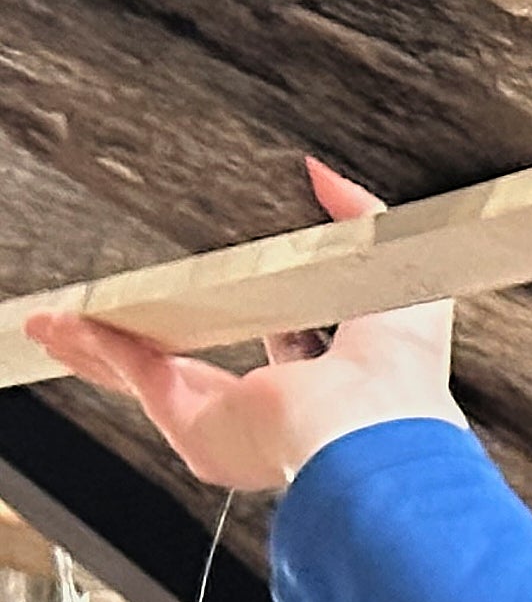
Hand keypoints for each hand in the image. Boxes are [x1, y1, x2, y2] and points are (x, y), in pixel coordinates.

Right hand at [18, 162, 461, 492]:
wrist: (372, 419)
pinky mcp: (193, 426)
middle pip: (193, 366)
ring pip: (150, 376)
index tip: (218, 292)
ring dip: (100, 346)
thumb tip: (324, 175)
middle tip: (115, 312)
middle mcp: (274, 406)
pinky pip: (136, 378)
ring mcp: (229, 422)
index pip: (278, 348)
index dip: (243, 314)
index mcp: (328, 378)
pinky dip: (98, 348)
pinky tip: (67, 324)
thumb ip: (358, 216)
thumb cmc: (399, 365)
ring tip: (60, 321)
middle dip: (144, 340)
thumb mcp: (387, 267)